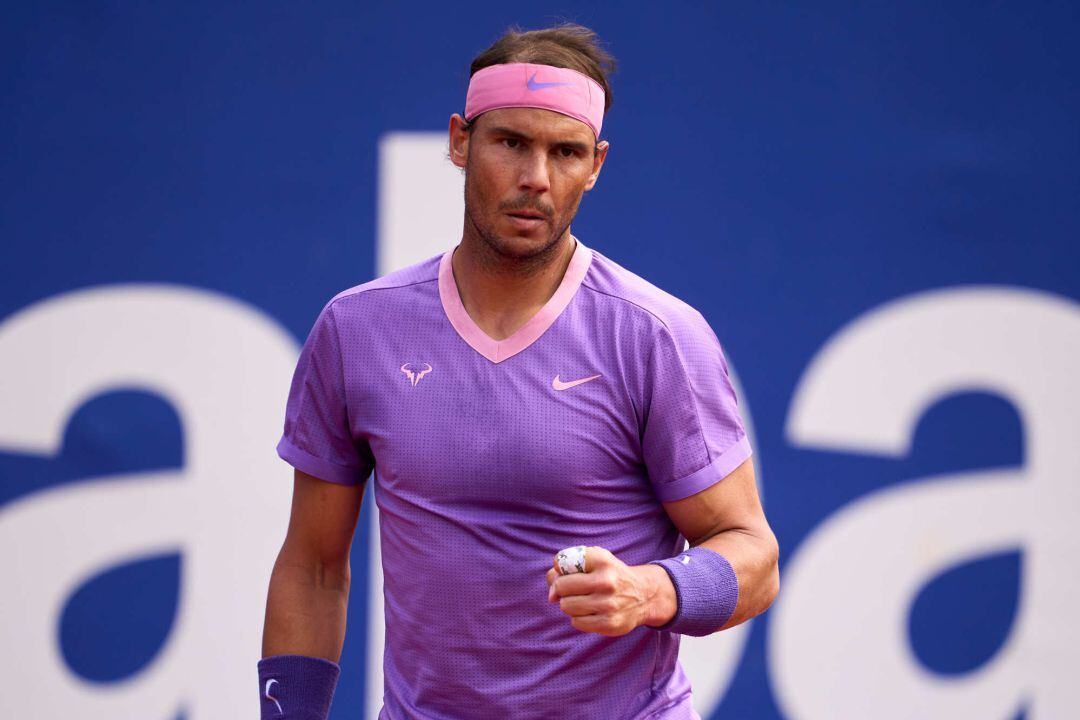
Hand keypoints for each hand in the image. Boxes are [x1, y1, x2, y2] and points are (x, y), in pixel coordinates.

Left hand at [545, 546, 675, 635]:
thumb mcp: (595, 560)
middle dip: (562, 589)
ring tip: (584, 600)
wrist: (644, 595)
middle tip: (575, 589)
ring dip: (571, 604)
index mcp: (602, 560)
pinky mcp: (609, 624)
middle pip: (561, 587)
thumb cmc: (611, 576)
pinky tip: (591, 612)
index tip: (569, 571)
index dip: (560, 568)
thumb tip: (551, 596)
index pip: (562, 561)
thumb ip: (566, 567)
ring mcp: (608, 604)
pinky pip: (576, 622)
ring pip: (567, 606)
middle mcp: (606, 581)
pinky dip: (579, 618)